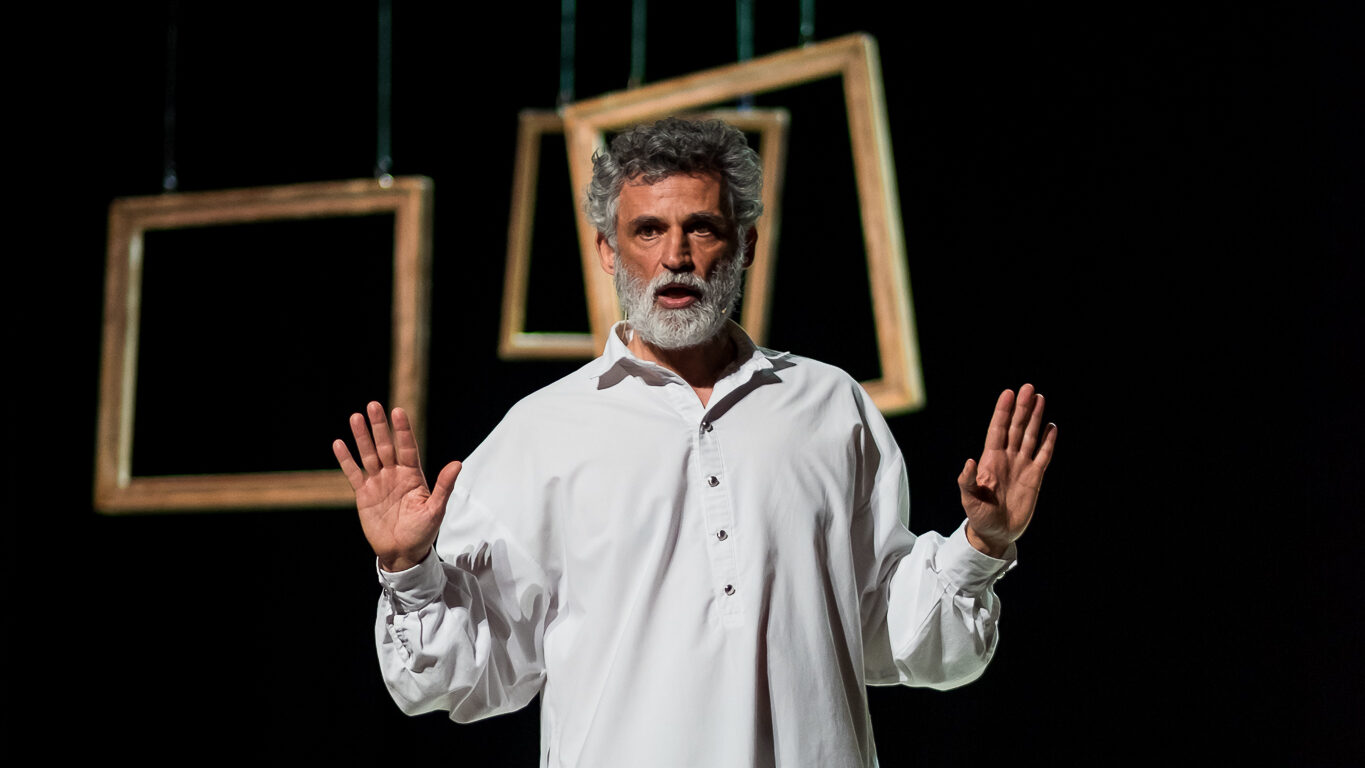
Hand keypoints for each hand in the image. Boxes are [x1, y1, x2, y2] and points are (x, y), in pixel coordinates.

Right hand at [333, 402, 461, 571]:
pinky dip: (346, 459)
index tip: (398, 412)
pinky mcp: (363, 494)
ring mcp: (378, 482)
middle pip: (386, 446)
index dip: (403, 430)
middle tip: (373, 405)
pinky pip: (353, 473)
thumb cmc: (423, 532)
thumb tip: (457, 463)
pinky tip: (339, 443)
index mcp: (413, 475)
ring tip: (355, 417)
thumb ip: (444, 486)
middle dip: (379, 426)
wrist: (403, 553)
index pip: (407, 447)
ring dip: (362, 437)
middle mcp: (395, 474)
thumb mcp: (435, 509)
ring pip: (368, 455)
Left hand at [959, 384, 1056, 557]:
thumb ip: (968, 480)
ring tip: (1040, 398)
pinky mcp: (1035, 478)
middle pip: (1016, 427)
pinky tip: (1051, 427)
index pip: (998, 429)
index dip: (1003, 411)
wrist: (995, 533)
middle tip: (1029, 388)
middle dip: (1022, 408)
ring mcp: (1022, 466)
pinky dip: (1048, 441)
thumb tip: (970, 461)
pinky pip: (1043, 455)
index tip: (1008, 393)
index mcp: (990, 460)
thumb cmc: (978, 516)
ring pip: (1030, 436)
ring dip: (1035, 418)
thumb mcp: (969, 499)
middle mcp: (1007, 458)